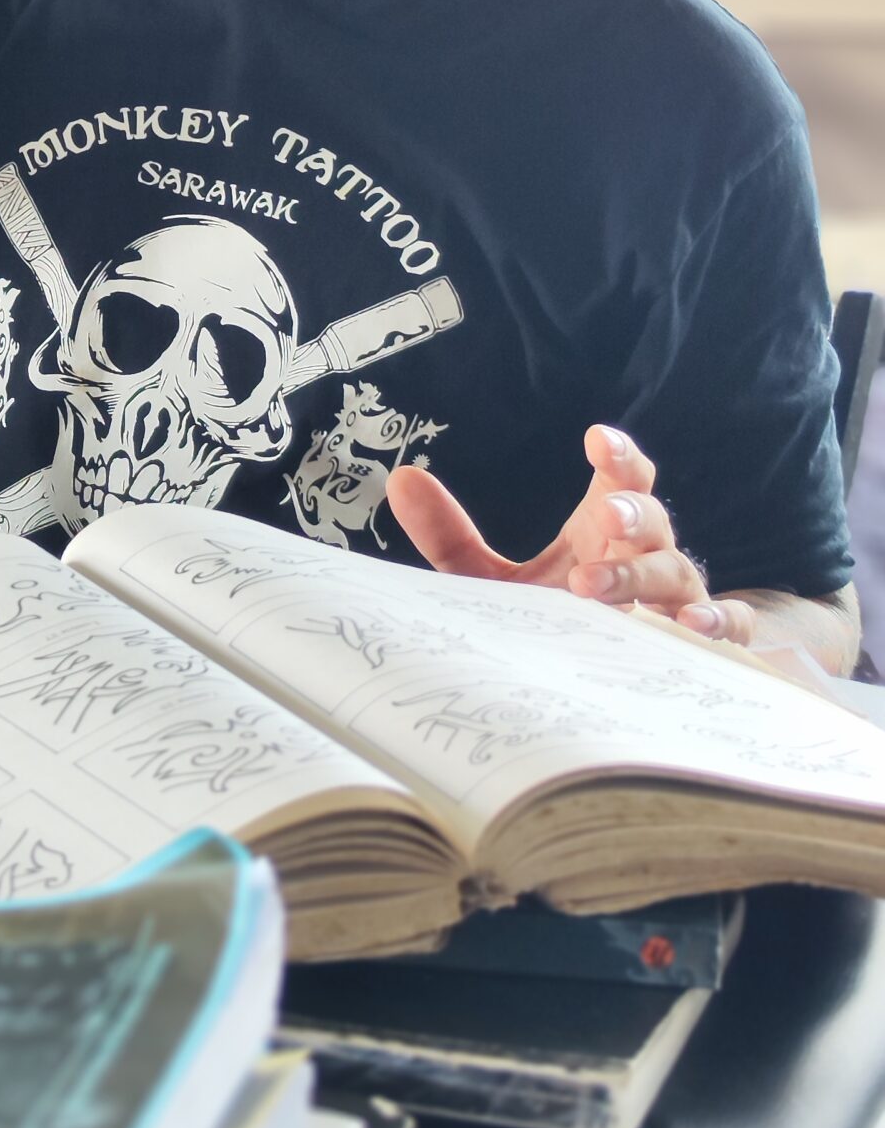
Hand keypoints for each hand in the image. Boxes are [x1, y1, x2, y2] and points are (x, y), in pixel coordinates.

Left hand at [386, 424, 752, 643]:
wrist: (599, 687)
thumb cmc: (553, 621)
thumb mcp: (495, 580)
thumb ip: (450, 537)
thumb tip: (402, 478)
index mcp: (601, 532)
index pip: (621, 479)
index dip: (618, 457)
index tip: (597, 440)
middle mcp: (644, 556)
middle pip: (651, 519)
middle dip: (630, 510)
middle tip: (602, 514)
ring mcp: (675, 600)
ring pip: (676, 573)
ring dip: (642, 573)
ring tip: (598, 584)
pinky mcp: (697, 647)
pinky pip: (725, 630)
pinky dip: (718, 624)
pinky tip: (690, 628)